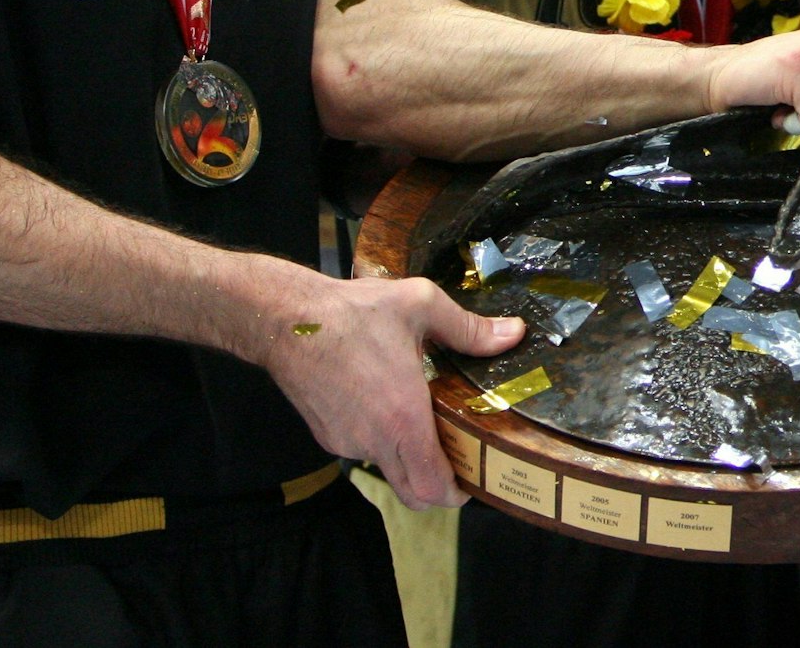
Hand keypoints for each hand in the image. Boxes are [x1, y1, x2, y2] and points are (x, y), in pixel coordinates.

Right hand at [262, 274, 524, 508]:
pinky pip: (363, 450)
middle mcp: (374, 440)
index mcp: (403, 418)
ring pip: (389, 469)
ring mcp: (347, 442)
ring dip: (410, 459)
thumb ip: (469, 328)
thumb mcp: (421, 306)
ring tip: (426, 420)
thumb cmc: (353, 312)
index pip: (433, 488)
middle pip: (413, 493)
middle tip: (460, 460)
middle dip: (439, 488)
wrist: (286, 320)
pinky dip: (382, 441)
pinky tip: (389, 405)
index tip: (475, 481)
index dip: (458, 494)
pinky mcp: (328, 436)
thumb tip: (513, 334)